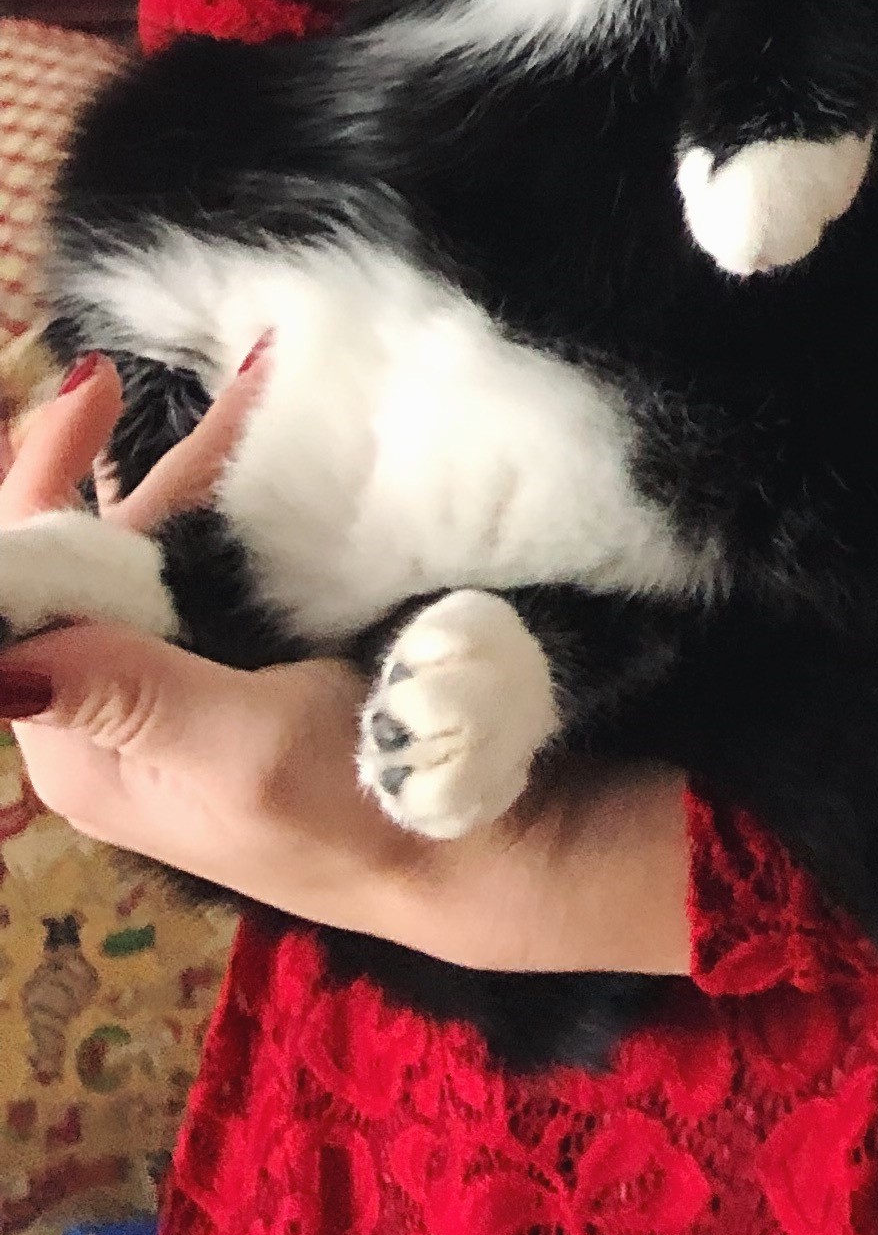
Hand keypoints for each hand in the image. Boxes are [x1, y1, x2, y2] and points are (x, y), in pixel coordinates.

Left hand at [0, 359, 692, 975]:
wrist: (476, 850)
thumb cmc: (357, 815)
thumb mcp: (243, 756)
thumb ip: (127, 696)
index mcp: (82, 745)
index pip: (18, 600)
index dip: (40, 492)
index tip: (99, 393)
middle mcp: (109, 713)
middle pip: (87, 563)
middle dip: (137, 469)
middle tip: (217, 384)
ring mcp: (174, 692)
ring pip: (154, 556)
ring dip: (199, 476)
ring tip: (265, 393)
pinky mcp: (236, 674)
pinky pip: (211, 571)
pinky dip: (239, 505)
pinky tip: (279, 450)